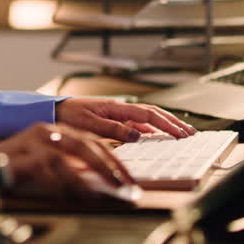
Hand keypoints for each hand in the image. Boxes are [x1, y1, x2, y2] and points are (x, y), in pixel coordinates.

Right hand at [0, 123, 133, 198]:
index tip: (129, 179)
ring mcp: (33, 142)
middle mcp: (47, 131)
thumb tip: (104, 184)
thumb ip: (73, 167)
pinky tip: (67, 198)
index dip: (114, 160)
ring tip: (96, 196)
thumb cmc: (20, 166)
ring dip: (83, 180)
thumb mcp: (50, 163)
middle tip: (122, 186)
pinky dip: (57, 185)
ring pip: (65, 159)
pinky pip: (44, 171)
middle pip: (84, 145)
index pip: (94, 142)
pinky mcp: (20, 157)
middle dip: (107, 167)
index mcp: (58, 131)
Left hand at [55, 97, 195, 142]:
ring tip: (180, 133)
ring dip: (165, 125)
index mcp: (116, 107)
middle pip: (154, 113)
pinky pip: (138, 123)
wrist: (52, 111)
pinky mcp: (114, 119)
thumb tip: (138, 135)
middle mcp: (120, 108)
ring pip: (148, 118)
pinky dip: (151, 129)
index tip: (182, 134)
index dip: (167, 124)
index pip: (149, 114)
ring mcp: (118, 113)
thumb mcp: (89, 125)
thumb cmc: (67, 117)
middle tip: (190, 133)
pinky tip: (157, 136)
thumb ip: (113, 130)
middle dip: (173, 122)